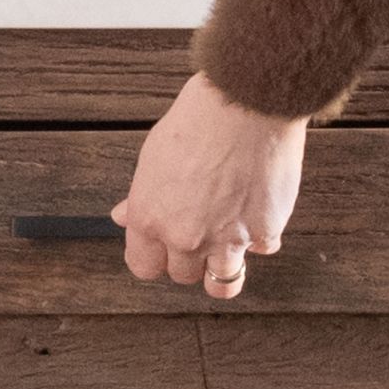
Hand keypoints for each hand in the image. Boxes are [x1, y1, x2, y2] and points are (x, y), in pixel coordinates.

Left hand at [111, 72, 307, 299]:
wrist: (245, 105)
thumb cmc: (199, 120)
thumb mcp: (153, 157)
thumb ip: (141, 197)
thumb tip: (123, 216)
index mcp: (150, 219)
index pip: (143, 267)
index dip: (154, 258)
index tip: (162, 252)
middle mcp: (185, 237)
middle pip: (182, 275)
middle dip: (190, 259)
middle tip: (200, 234)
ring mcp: (225, 240)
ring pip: (222, 284)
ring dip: (224, 268)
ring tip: (229, 247)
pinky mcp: (264, 232)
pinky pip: (263, 250)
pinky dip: (262, 237)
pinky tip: (257, 215)